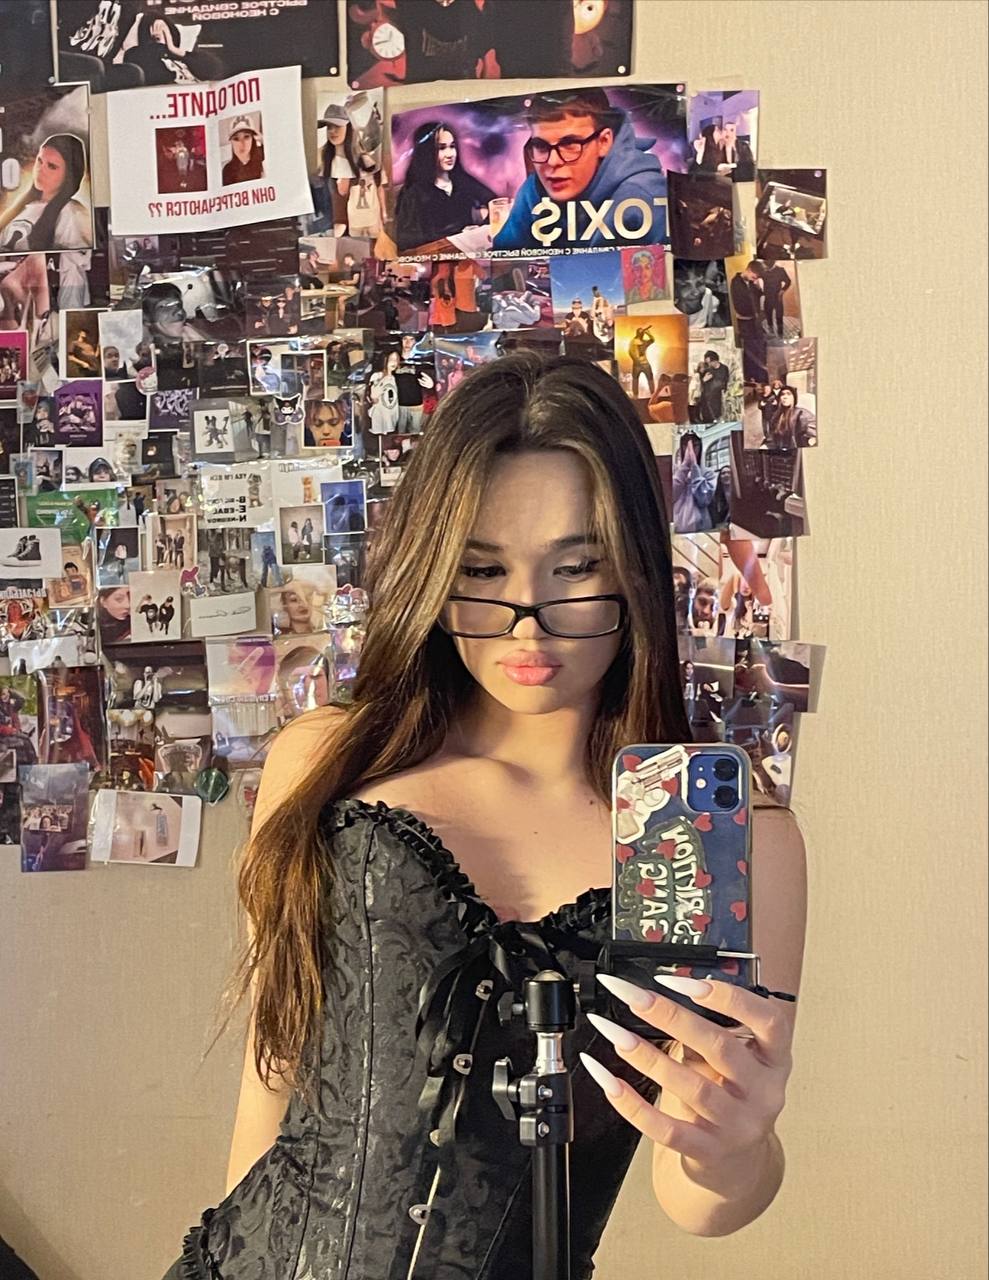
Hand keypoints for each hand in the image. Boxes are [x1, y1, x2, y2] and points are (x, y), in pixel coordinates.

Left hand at [581, 972, 793, 1177]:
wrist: (737, 1161)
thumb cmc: (731, 1094)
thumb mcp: (736, 1059)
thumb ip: (711, 1030)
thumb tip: (662, 995)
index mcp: (774, 1060)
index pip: (769, 1021)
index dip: (730, 997)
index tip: (686, 982)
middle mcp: (763, 1093)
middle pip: (720, 1048)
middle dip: (671, 1016)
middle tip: (635, 997)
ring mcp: (737, 1125)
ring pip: (691, 1087)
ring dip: (647, 1056)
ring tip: (615, 1033)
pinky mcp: (708, 1151)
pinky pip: (666, 1128)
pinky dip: (634, 1104)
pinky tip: (610, 1082)